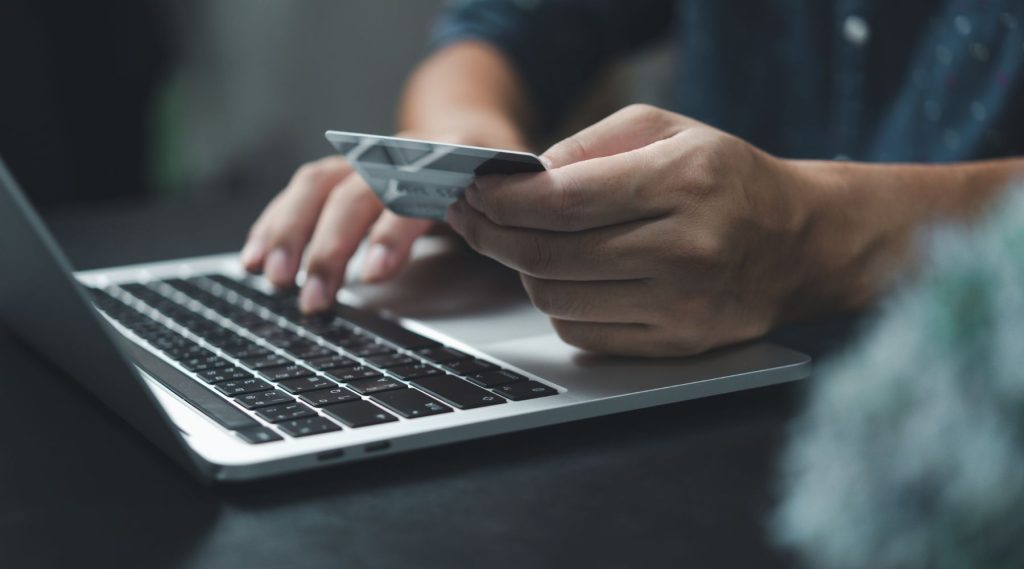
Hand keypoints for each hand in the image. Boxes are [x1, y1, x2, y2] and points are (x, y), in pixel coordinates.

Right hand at [241, 131, 522, 313]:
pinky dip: (274, 224)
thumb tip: (513, 264)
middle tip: (314, 300)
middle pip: (354, 193)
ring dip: (290, 233)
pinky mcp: (343, 174)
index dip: (392, 233)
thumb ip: (507, 226)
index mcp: (450, 162)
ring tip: (272, 279)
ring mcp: (367, 162)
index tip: (374, 273)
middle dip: (329, 248)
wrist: (471, 129)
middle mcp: (400, 156)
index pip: (414, 194)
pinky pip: (302, 191)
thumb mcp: (513, 202)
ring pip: (318, 186)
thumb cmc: (496, 178)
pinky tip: (253, 257)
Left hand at [447, 104, 814, 356]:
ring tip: (517, 244)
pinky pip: (584, 336)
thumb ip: (591, 143)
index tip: (475, 192)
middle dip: (493, 236)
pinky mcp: (677, 345)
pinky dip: (557, 306)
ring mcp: (683, 305)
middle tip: (472, 219)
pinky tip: (562, 278)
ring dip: (522, 272)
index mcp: (685, 182)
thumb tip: (524, 177)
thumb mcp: (668, 129)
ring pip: (558, 301)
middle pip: (551, 256)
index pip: (564, 200)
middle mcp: (686, 248)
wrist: (800, 243)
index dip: (505, 199)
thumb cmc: (727, 179)